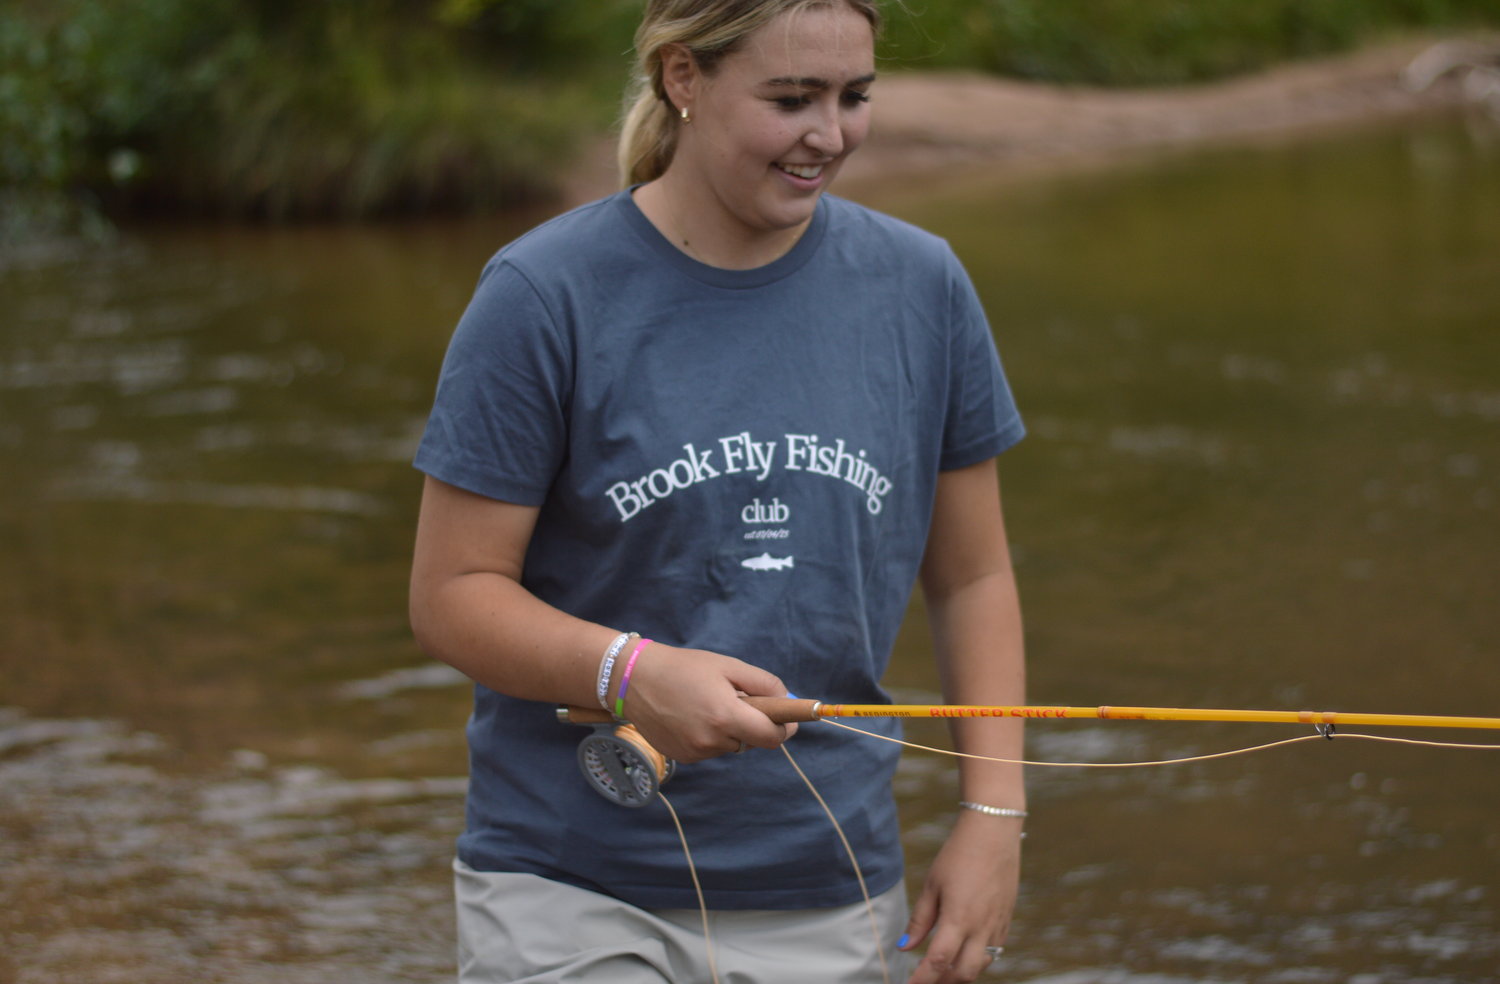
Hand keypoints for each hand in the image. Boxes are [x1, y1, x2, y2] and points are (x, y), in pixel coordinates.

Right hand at [614, 642, 797, 762]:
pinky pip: (711, 750)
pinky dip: (712, 736)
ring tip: (709, 704)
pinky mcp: (682, 758)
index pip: (772, 737)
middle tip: (741, 701)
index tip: (788, 720)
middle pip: (752, 742)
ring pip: (731, 746)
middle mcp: (711, 740)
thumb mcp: (728, 666)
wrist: (633, 680)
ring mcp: (695, 752)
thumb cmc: (684, 668)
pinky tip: (694, 716)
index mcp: (725, 715)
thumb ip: (763, 684)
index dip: (785, 728)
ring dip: (731, 730)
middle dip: (755, 725)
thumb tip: (788, 700)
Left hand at [901, 811, 1021, 982]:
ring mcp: (998, 925)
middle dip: (943, 983)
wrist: (994, 832)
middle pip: (963, 973)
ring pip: (981, 965)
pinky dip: (978, 960)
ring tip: (942, 972)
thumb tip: (905, 947)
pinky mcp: (1007, 919)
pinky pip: (994, 951)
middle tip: (925, 980)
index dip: (922, 979)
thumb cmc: (959, 855)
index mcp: (959, 918)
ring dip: (961, 974)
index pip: (938, 962)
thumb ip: (920, 919)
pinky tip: (965, 954)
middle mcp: (982, 927)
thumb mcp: (933, 885)